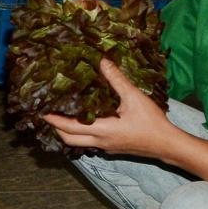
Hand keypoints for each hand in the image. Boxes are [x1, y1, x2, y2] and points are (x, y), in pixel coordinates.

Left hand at [43, 61, 178, 158]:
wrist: (168, 145)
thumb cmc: (152, 122)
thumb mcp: (134, 97)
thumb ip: (117, 79)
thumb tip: (101, 60)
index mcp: (102, 130)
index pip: (69, 127)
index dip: (53, 119)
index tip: (39, 111)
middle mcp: (100, 141)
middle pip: (68, 139)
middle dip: (55, 127)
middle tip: (47, 112)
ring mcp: (105, 147)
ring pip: (78, 143)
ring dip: (67, 131)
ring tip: (62, 114)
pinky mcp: (112, 147)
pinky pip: (89, 142)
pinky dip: (81, 133)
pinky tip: (84, 120)